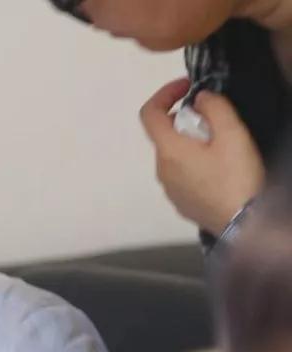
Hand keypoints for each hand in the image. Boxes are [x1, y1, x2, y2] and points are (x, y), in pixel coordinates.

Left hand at [140, 78, 265, 234]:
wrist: (245, 224)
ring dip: (191, 143)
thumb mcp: (233, 134)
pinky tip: (220, 169)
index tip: (188, 86)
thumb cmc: (237, 177)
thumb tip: (199, 99)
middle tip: (216, 120)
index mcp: (168, 150)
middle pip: (164, 135)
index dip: (164, 93)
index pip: (149, 113)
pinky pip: (182, 174)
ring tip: (222, 146)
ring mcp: (169, 189)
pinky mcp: (181, 203)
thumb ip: (214, 108)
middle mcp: (161, 170)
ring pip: (174, 156)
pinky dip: (194, 162)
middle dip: (185, 119)